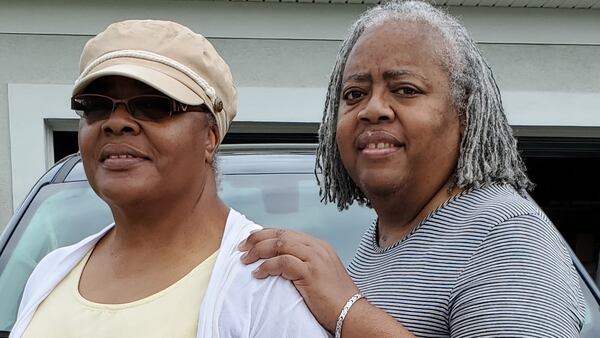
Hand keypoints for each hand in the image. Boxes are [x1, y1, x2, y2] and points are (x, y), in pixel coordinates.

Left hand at [239, 229, 360, 331]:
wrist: (351, 313)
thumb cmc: (334, 299)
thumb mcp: (319, 274)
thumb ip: (303, 264)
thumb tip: (278, 263)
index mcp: (319, 246)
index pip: (287, 233)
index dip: (266, 235)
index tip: (251, 242)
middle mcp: (317, 248)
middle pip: (281, 234)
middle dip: (258, 238)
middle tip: (242, 247)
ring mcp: (315, 258)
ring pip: (280, 244)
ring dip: (258, 250)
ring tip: (245, 259)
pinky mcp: (311, 272)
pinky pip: (282, 262)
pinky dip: (267, 266)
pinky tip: (258, 273)